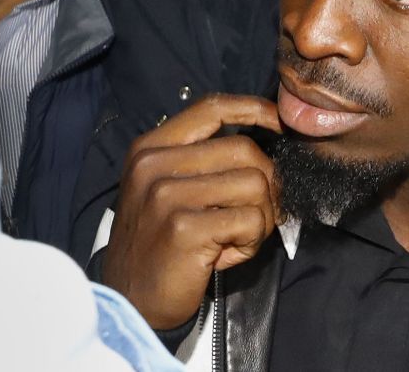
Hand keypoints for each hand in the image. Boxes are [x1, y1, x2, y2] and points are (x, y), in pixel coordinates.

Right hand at [102, 94, 281, 329]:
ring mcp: (166, 195)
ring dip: (261, 216)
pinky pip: (250, 220)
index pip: (211, 108)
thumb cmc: (162, 244)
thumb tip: (269, 143)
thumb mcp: (170, 188)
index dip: (253, 109)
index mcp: (152, 148)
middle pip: (244, 149)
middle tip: (256, 215)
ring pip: (254, 183)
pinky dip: (251, 240)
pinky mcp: (183, 228)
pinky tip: (228, 253)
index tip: (279, 122)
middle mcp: (154, 164)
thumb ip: (206, 161)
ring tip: (237, 236)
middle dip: (266, 183)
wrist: (129, 300)